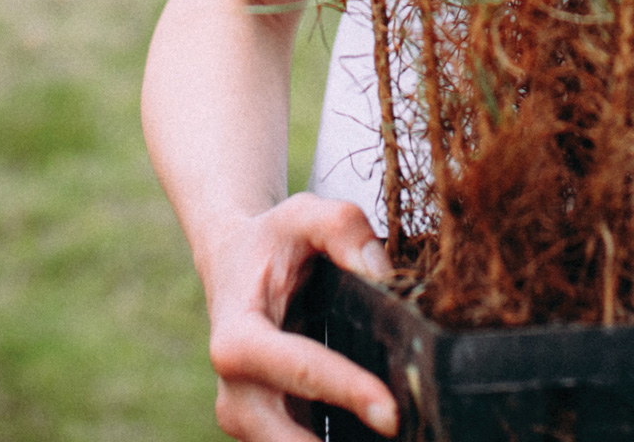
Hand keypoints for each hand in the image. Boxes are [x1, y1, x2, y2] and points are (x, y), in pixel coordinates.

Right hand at [201, 194, 398, 440]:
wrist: (233, 262)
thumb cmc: (273, 238)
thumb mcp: (304, 214)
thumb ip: (343, 228)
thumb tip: (383, 272)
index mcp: (237, 339)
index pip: (299, 371)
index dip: (346, 391)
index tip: (390, 413)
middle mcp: (234, 390)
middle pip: (284, 437)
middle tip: (399, 436)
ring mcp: (246, 416)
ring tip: (397, 438)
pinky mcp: (263, 426)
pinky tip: (370, 434)